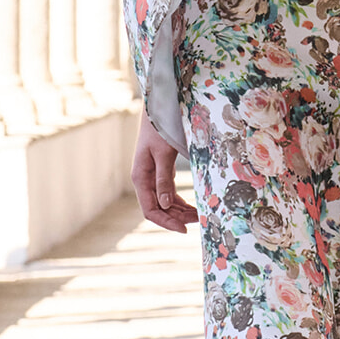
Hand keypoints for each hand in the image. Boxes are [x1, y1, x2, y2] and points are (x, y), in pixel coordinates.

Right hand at [132, 115, 199, 232]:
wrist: (159, 109)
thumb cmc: (160, 128)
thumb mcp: (163, 153)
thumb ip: (163, 179)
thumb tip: (165, 205)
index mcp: (140, 177)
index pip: (150, 210)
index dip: (166, 222)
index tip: (184, 229)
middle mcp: (144, 180)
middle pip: (159, 209)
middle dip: (177, 217)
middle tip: (199, 220)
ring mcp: (152, 176)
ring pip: (165, 202)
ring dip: (180, 211)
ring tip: (199, 214)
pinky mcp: (161, 171)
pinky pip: (169, 193)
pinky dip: (179, 201)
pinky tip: (192, 205)